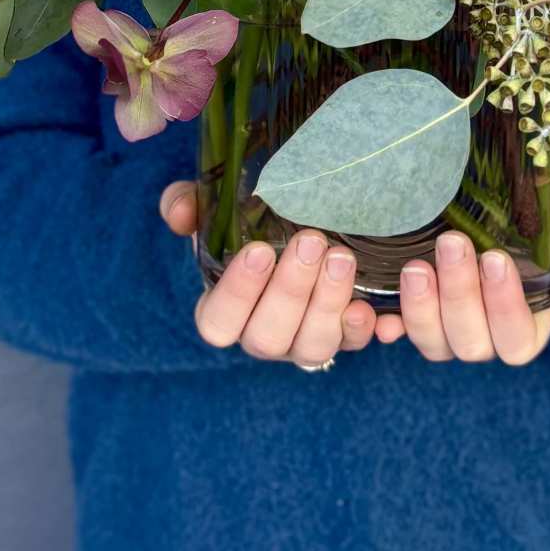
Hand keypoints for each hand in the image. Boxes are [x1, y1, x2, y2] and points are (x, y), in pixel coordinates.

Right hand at [160, 182, 378, 364]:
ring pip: (313, 345)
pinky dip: (362, 329)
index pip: (218, 323)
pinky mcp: (343, 337)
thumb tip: (181, 211)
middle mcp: (262, 336)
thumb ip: (186, 205)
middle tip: (311, 242)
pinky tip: (368, 305)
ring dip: (328, 303)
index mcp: (224, 313)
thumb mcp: (213, 211)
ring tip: (342, 258)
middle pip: (268, 336)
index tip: (260, 251)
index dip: (237, 293)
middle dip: (291, 290)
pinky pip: (354, 344)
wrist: (298, 229)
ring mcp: (302, 342)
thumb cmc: (248, 225)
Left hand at [373, 194, 549, 364]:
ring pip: (432, 342)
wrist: (509, 225)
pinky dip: (386, 324)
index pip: (517, 340)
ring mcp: (446, 330)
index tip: (498, 259)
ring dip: (421, 308)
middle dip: (460, 295)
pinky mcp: (413, 314)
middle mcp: (485, 337)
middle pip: (470, 342)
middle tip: (453, 243)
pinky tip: (376, 308)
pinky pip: (395, 333)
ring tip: (416, 265)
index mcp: (528, 328)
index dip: (506, 308)